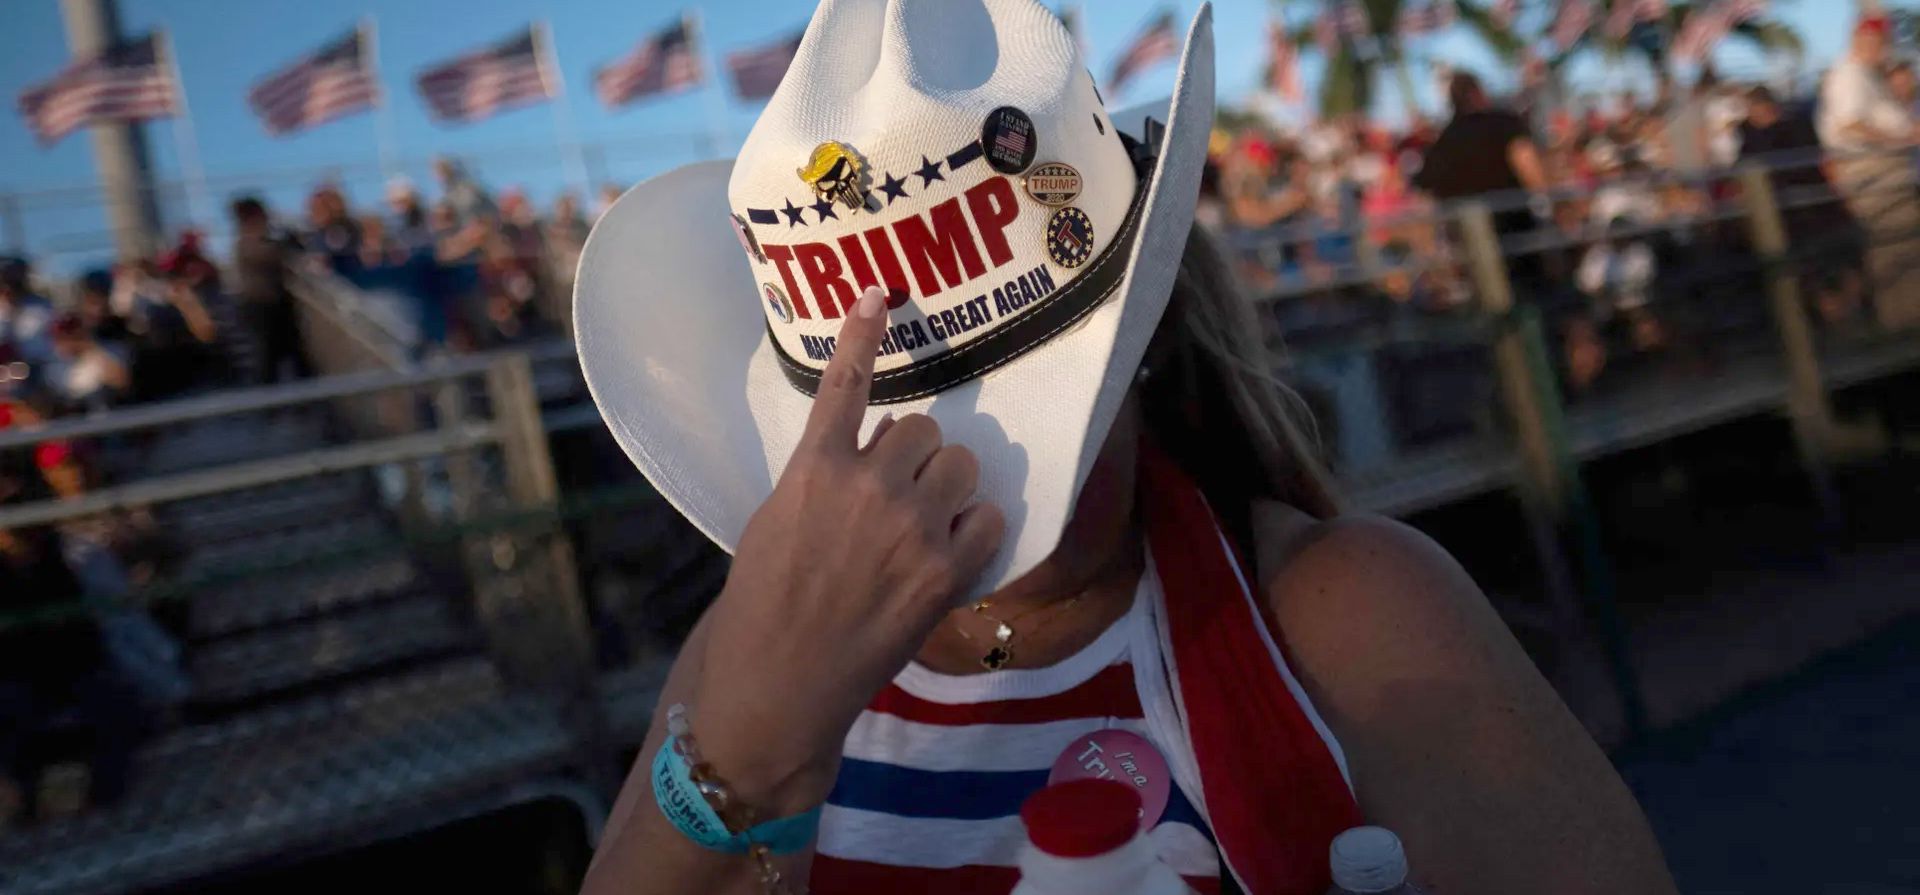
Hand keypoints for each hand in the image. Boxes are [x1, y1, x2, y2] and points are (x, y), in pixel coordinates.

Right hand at [687, 285, 1005, 815]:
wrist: (782, 677)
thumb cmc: (766, 599)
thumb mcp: (778, 518)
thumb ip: (827, 473)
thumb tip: (879, 442)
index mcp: (815, 469)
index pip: (846, 384)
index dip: (864, 334)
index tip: (878, 295)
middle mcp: (868, 487)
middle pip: (927, 429)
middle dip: (918, 456)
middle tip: (896, 495)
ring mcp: (912, 528)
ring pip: (962, 464)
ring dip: (949, 485)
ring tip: (922, 522)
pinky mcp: (946, 570)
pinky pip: (989, 517)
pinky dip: (975, 529)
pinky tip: (948, 552)